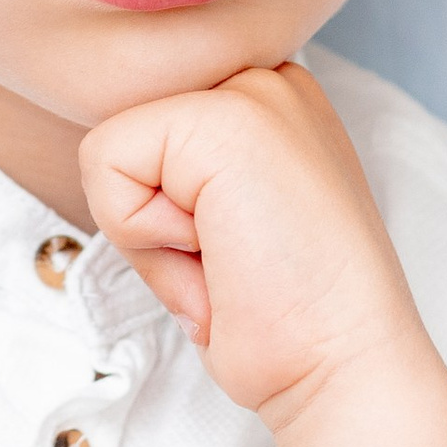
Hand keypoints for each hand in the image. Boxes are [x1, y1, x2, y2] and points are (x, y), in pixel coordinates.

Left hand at [80, 61, 430, 426]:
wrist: (340, 366)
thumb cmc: (287, 319)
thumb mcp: (233, 220)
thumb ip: (189, 174)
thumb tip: (114, 162)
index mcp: (272, 102)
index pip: (148, 134)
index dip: (164, 214)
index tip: (239, 256)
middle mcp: (268, 80)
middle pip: (126, 138)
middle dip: (152, 221)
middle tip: (231, 264)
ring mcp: (252, 90)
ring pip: (111, 149)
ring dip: (149, 234)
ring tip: (227, 261)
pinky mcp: (222, 116)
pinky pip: (106, 161)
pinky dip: (142, 233)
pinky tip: (216, 254)